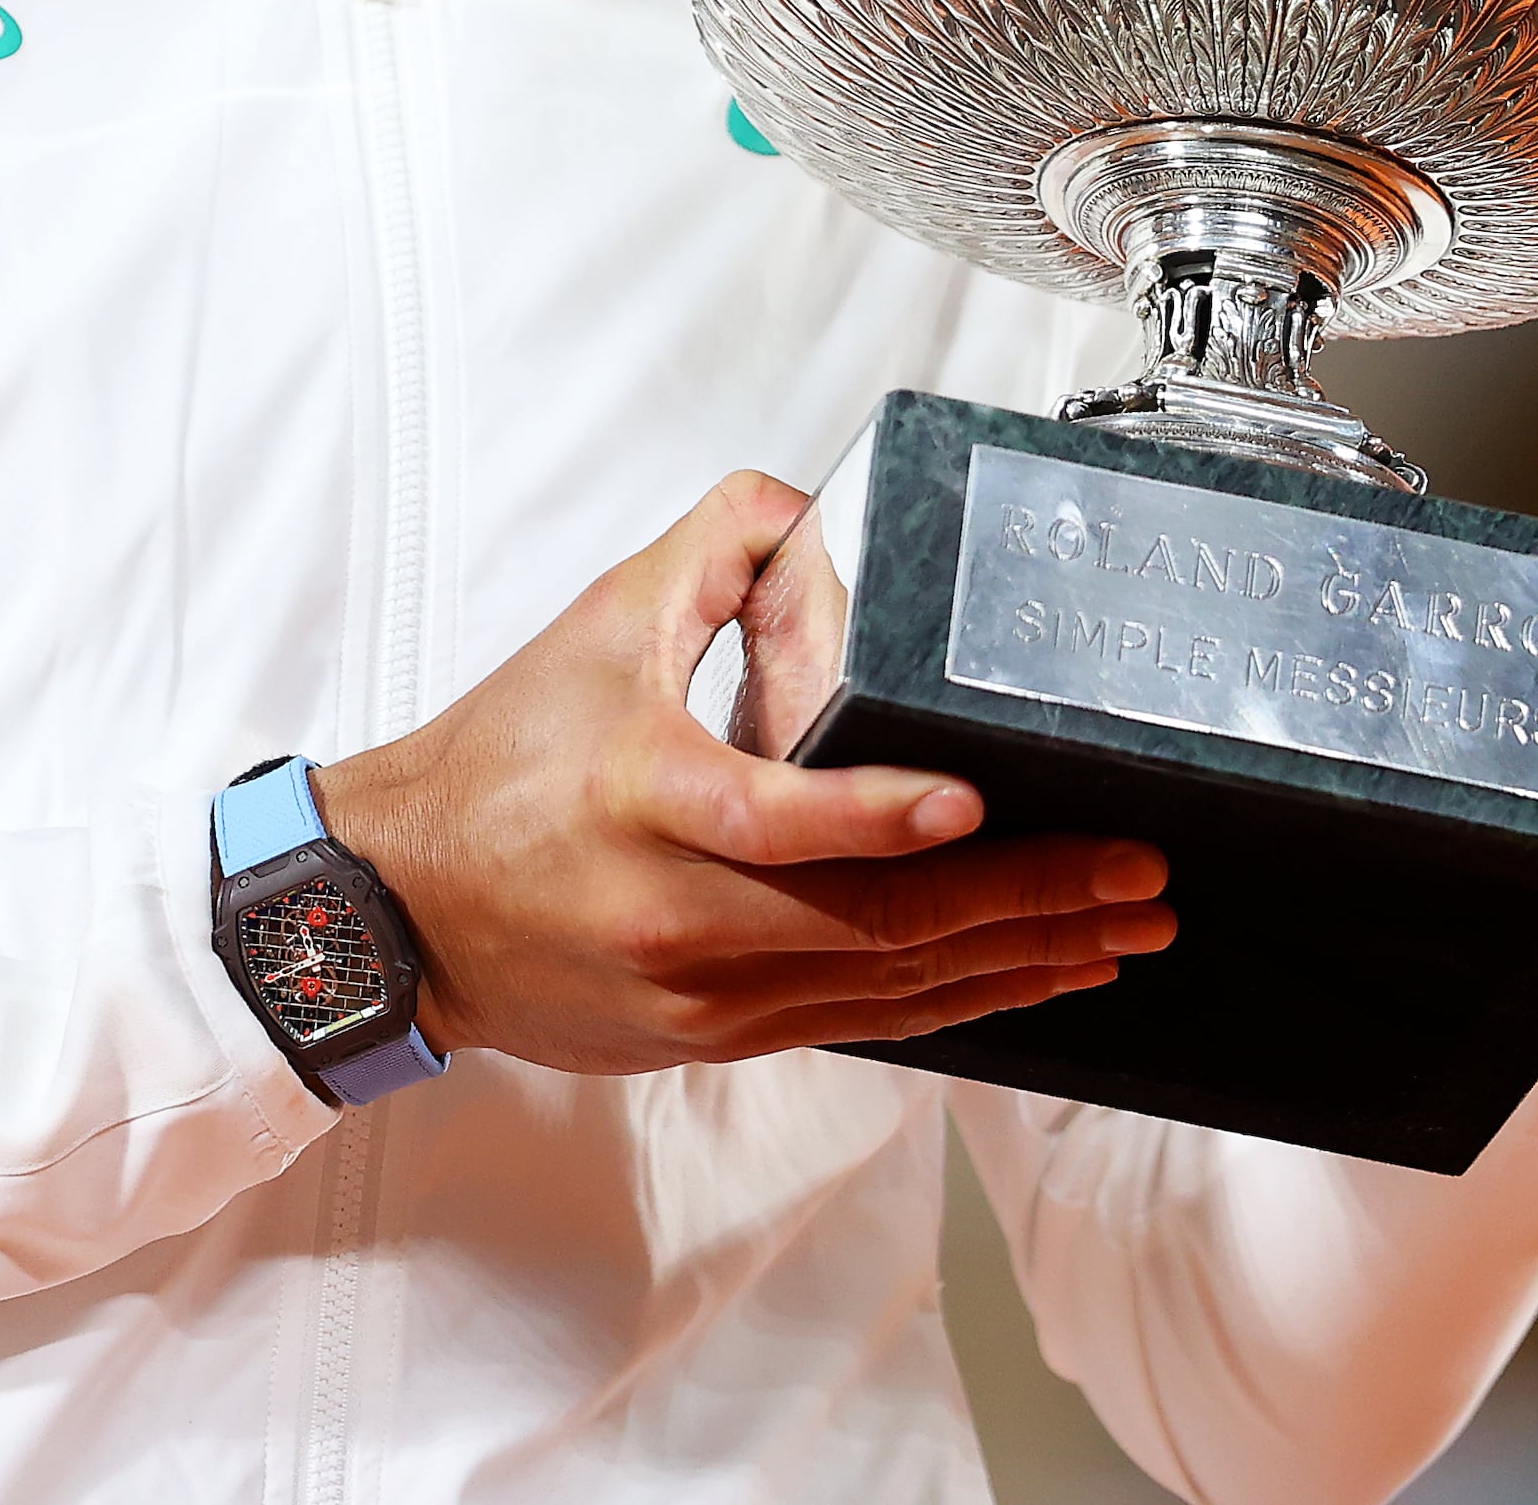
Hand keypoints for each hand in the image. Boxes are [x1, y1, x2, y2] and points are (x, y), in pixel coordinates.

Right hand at [310, 474, 1175, 1071]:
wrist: (400, 907)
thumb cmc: (498, 764)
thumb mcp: (597, 625)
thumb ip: (711, 547)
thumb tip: (808, 502)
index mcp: (647, 799)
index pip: (779, 820)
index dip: (883, 817)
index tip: (977, 796)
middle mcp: (680, 913)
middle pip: (874, 926)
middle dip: (1025, 903)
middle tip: (1137, 877)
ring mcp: (701, 992)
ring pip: (887, 991)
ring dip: (1018, 962)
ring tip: (1121, 932)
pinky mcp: (712, 1035)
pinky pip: (859, 1025)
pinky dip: (955, 1001)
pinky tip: (1029, 978)